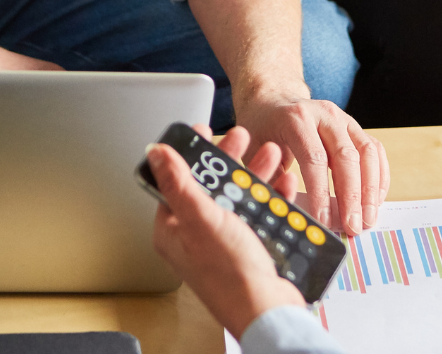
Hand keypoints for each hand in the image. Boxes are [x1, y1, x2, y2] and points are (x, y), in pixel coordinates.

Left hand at [149, 124, 304, 339]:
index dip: (192, 153)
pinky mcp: (250, 245)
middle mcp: (197, 233)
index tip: (206, 130)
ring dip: (256, 172)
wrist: (268, 311)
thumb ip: (179, 183)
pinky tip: (284, 183)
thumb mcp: (202, 219)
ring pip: (238, 194)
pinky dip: (273, 196)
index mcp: (175, 228)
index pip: (178, 180)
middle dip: (231, 158)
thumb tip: (157, 153)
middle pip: (211, 183)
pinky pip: (260, 211)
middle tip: (243, 137)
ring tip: (272, 154)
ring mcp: (225, 239)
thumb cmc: (231, 275)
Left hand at [234, 92, 389, 235]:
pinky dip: (379, 176)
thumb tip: (291, 212)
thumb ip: (271, 178)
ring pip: (367, 152)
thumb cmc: (262, 127)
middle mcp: (324, 114)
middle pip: (346, 156)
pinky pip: (375, 150)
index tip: (324, 221)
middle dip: (352, 196)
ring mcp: (343, 118)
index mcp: (296, 118)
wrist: (273, 97)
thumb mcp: (253, 150)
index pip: (314, 158)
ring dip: (371, 189)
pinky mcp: (354, 126)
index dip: (321, 192)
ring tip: (367, 219)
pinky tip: (375, 201)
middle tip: (353, 228)